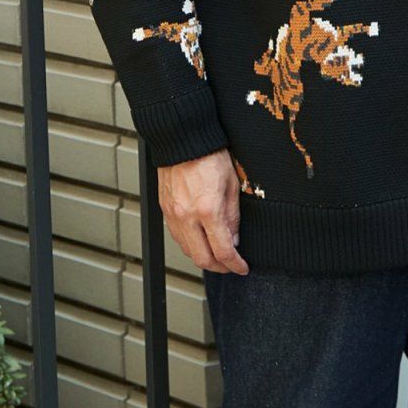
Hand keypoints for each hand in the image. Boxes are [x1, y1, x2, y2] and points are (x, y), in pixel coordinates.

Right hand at [157, 150, 248, 272]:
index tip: (242, 267)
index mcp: (208, 210)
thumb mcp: (232, 185)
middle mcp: (187, 216)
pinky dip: (190, 245)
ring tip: (217, 254)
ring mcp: (173, 215)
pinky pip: (177, 237)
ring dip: (204, 257)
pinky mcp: (165, 210)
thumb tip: (234, 239)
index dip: (235, 264)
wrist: (182, 139)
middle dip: (219, 268)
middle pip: (202, 259)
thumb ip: (232, 216)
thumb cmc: (209, 155)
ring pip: (187, 251)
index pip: (223, 250)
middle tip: (231, 265)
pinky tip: (201, 241)